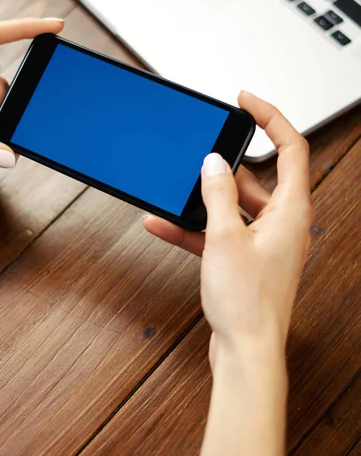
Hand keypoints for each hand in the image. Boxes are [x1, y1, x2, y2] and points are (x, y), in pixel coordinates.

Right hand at [144, 92, 311, 358]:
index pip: (292, 148)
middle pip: (257, 177)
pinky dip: (194, 226)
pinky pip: (219, 231)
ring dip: (203, 199)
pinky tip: (164, 222)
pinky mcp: (244, 258)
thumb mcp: (225, 237)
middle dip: (225, 167)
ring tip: (176, 190)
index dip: (270, 119)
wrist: (245, 352)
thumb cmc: (248, 304)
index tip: (246, 102)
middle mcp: (282, 224)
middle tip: (200, 154)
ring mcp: (263, 242)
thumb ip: (217, 194)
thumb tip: (214, 163)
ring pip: (233, 205)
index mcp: (291, 212)